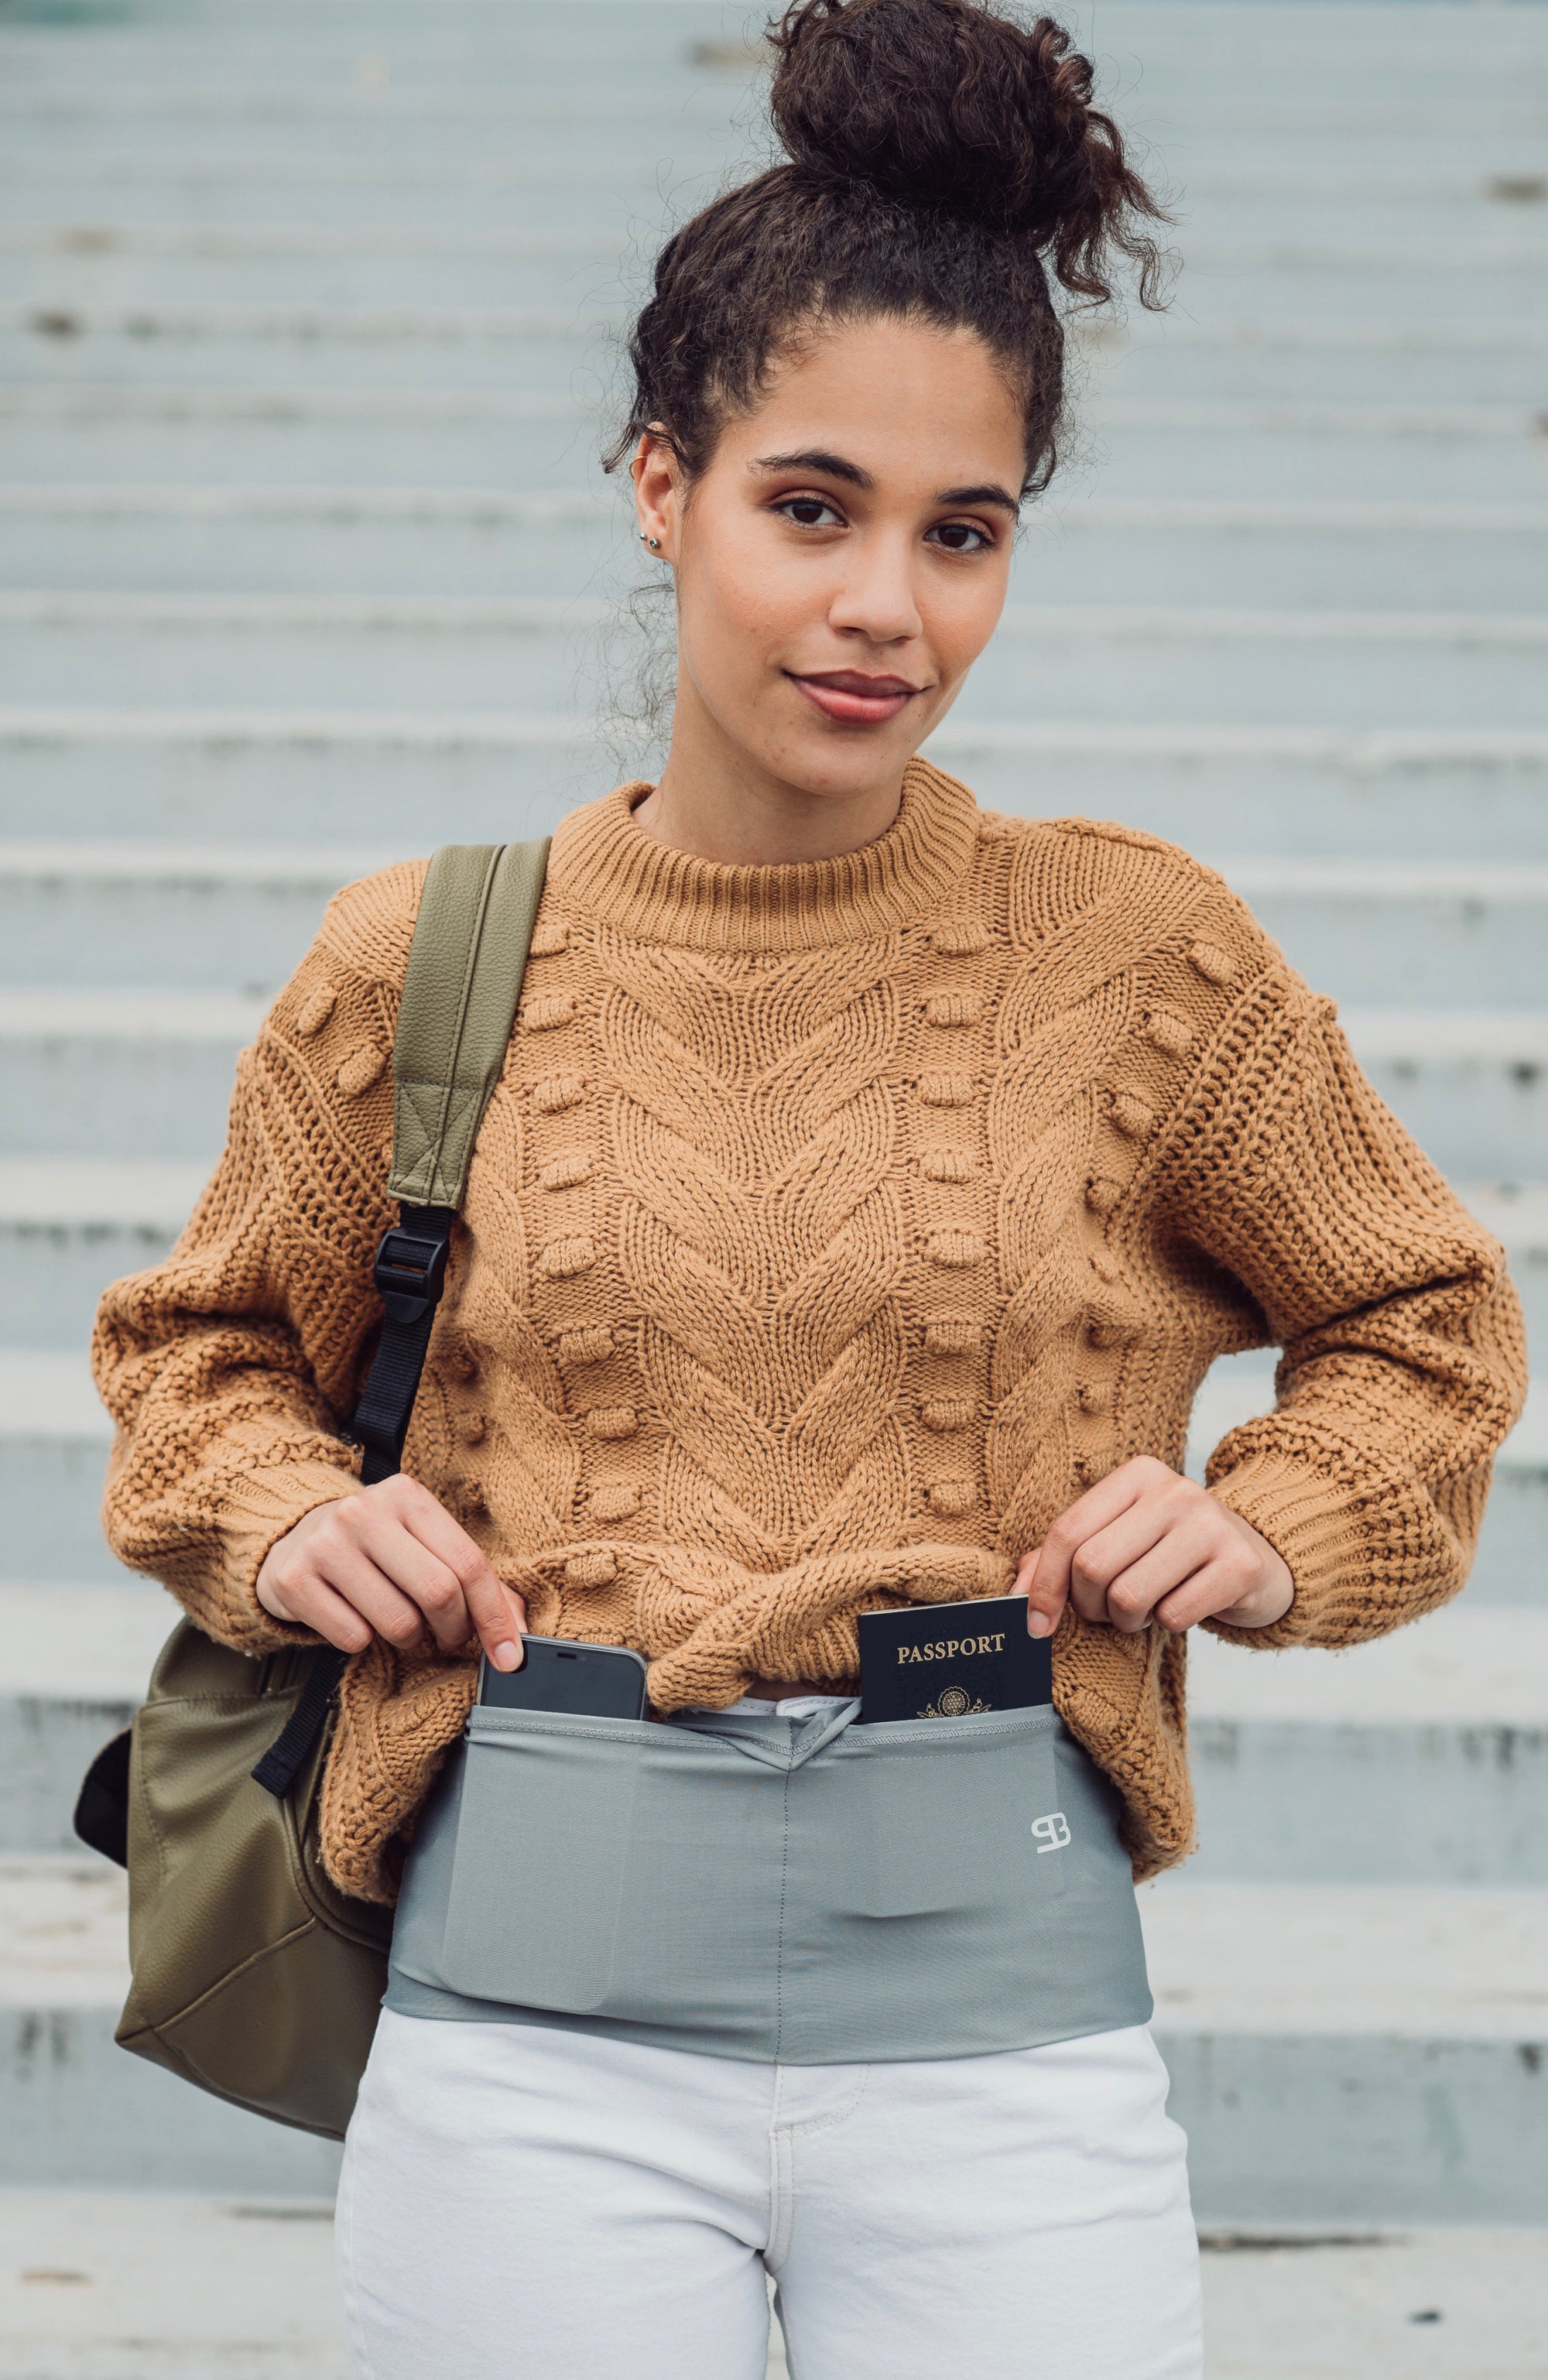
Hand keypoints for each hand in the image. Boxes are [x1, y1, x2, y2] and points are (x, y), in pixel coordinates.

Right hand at [256, 1474, 527, 1669]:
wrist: (290, 1537)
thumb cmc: (373, 1546)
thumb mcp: (421, 1542)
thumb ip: (470, 1578)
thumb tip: (518, 1631)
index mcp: (407, 1496)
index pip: (468, 1562)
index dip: (495, 1616)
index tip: (510, 1656)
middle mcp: (365, 1512)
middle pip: (438, 1593)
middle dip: (453, 1630)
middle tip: (447, 1637)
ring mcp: (326, 1543)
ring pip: (397, 1623)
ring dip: (409, 1638)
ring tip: (398, 1621)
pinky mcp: (295, 1579)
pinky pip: (353, 1637)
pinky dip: (364, 1641)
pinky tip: (355, 1616)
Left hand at [1014, 1457, 1292, 1639]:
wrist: (1260, 1557)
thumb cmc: (1172, 1552)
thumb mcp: (1120, 1538)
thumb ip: (1062, 1557)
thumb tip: (1015, 1597)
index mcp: (1137, 1475)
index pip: (1067, 1532)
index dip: (1044, 1585)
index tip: (1038, 1624)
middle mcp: (1174, 1489)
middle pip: (1093, 1567)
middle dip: (1090, 1606)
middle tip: (1109, 1611)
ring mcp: (1210, 1523)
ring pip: (1129, 1596)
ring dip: (1128, 1620)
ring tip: (1147, 1607)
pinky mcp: (1239, 1564)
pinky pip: (1173, 1616)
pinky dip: (1167, 1626)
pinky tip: (1182, 1606)